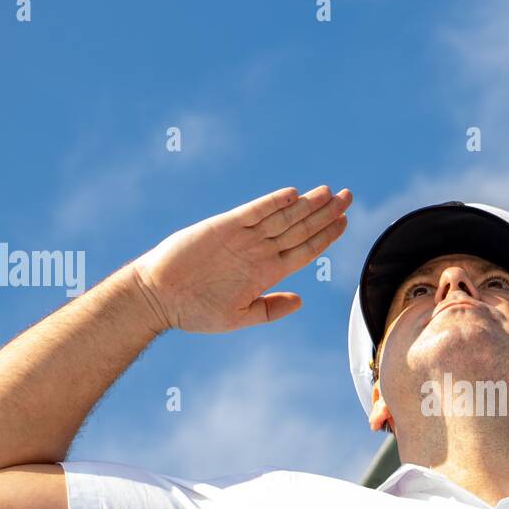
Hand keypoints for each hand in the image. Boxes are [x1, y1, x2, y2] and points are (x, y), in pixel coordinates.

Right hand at [130, 185, 351, 332]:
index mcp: (266, 272)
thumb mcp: (239, 316)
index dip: (326, 236)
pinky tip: (293, 195)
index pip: (304, 249)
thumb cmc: (195, 311)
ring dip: (307, 205)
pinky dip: (272, 203)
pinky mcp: (223, 227)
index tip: (345, 222)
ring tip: (330, 192)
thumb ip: (270, 308)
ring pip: (283, 218)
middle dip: (325, 213)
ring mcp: (243, 237)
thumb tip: (301, 301)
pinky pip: (253, 212)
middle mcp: (259, 251)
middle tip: (348, 197)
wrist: (159, 297)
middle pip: (300, 228)